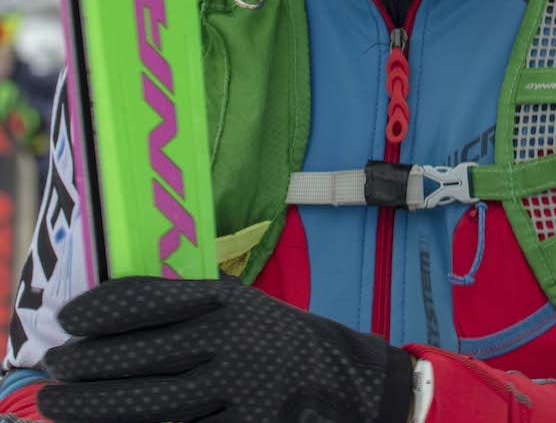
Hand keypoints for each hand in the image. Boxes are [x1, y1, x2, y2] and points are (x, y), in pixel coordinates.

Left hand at [38, 275, 412, 422]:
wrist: (350, 388)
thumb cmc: (279, 342)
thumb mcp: (242, 307)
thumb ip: (188, 307)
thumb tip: (111, 313)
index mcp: (233, 302)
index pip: (158, 301)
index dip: (106, 309)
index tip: (68, 319)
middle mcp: (237, 342)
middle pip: (147, 356)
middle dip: (90, 364)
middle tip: (52, 370)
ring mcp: (243, 393)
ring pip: (156, 406)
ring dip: (101, 407)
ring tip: (59, 407)